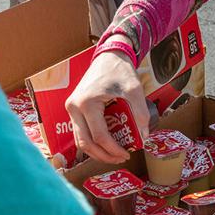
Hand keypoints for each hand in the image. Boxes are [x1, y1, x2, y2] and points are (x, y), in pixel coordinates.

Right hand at [65, 38, 149, 163]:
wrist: (108, 56)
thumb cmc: (120, 71)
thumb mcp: (134, 89)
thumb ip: (140, 113)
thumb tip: (144, 136)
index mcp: (86, 103)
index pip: (99, 136)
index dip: (113, 149)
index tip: (127, 154)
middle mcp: (74, 107)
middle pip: (85, 143)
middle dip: (103, 155)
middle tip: (120, 159)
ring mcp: (71, 108)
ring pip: (80, 140)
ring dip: (96, 152)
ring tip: (114, 155)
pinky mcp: (74, 109)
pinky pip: (81, 132)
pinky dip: (92, 142)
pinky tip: (107, 145)